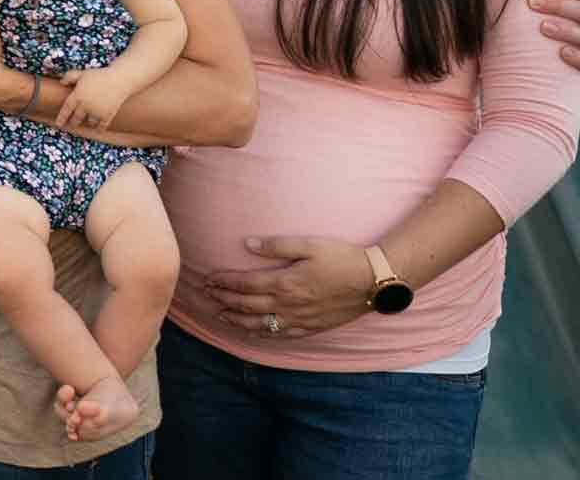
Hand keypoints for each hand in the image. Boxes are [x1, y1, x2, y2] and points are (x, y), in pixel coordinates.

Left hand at [54, 66, 133, 130]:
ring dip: (87, 123)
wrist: (119, 79)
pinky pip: (101, 127)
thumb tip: (61, 83)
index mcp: (78, 96)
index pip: (66, 110)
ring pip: (89, 123)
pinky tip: (97, 128)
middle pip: (77, 119)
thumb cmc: (99, 75)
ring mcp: (97, 112)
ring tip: (86, 123)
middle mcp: (86, 106)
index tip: (59, 124)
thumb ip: (70, 76)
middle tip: (72, 124)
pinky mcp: (108, 116)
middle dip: (73, 122)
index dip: (62, 118)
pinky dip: (99, 128)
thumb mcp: (82, 73)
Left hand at [205, 236, 374, 339]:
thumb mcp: (309, 244)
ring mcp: (300, 319)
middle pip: (247, 305)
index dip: (224, 282)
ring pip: (260, 324)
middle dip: (224, 299)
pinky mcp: (312, 327)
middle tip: (206, 295)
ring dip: (237, 320)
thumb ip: (276, 245)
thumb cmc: (342, 258)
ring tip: (221, 315)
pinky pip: (281, 335)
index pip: (244, 284)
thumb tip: (247, 244)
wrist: (373, 281)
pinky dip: (262, 334)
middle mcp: (288, 305)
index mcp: (285, 283)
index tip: (208, 278)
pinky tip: (253, 332)